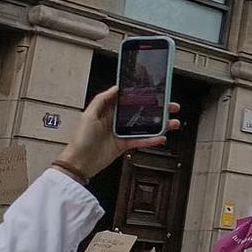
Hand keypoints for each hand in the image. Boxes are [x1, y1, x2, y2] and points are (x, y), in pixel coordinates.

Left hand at [54, 87, 180, 180]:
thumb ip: (102, 100)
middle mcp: (116, 120)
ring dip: (160, 124)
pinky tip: (161, 138)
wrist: (79, 163)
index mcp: (108, 111)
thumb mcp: (88, 115)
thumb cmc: (81, 139)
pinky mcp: (124, 145)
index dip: (142, 95)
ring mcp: (121, 133)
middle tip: (171, 107)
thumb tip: (115, 88)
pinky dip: (152, 140)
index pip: (129, 99)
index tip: (155, 91)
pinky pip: (141, 141)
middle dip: (158, 109)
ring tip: (173, 123)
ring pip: (145, 126)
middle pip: (141, 112)